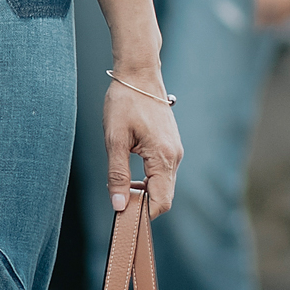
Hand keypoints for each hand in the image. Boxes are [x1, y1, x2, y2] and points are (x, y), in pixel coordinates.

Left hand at [103, 72, 181, 216]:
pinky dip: (149, 180)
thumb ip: (117, 174)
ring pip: (163, 185)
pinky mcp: (171, 146)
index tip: (123, 215)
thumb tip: (119, 205)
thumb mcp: (114, 140)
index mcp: (163, 157)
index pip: (160, 202)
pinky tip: (131, 174)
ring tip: (122, 186)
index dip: (143, 214)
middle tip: (118, 202)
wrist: (139, 75)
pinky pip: (163, 172)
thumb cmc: (125, 102)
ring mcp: (175, 151)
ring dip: (145, 191)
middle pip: (164, 196)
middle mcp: (175, 156)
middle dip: (143, 204)